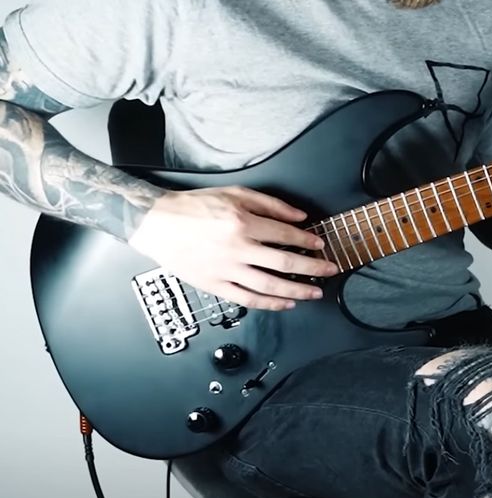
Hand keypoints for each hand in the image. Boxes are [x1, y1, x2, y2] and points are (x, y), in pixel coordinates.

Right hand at [128, 186, 339, 310]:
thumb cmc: (193, 207)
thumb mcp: (234, 193)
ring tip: (315, 292)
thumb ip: (270, 204)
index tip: (321, 245)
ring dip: (297, 290)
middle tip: (330, 270)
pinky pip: (248, 299)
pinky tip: (286, 303)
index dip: (308, 241)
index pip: (286, 235)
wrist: (156, 223)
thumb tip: (299, 216)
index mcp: (242, 223)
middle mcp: (237, 248)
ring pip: (270, 286)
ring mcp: (226, 270)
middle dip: (313, 268)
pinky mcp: (215, 285)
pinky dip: (270, 304)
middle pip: (285, 262)